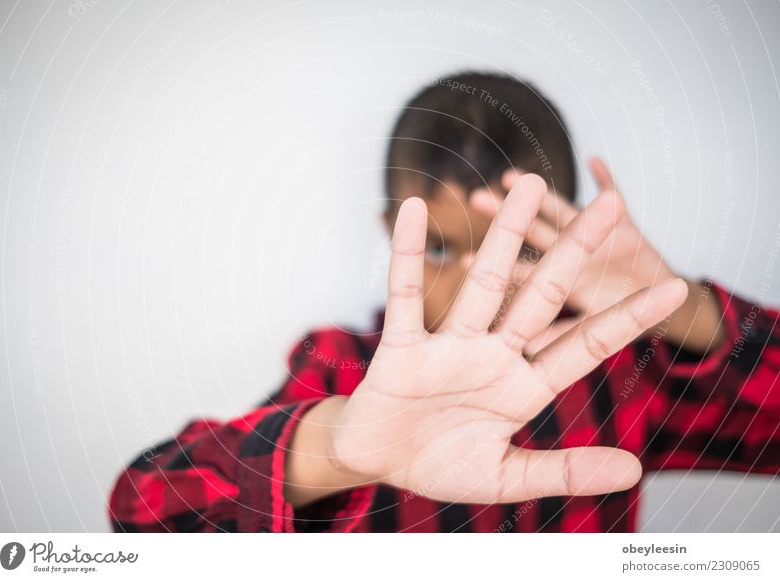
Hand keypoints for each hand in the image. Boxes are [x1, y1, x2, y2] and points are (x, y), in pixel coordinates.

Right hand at [327, 174, 687, 503]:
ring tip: (531, 183)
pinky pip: (405, 293)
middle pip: (542, 295)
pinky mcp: (403, 344)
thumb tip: (635, 471)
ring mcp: (450, 346)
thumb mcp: (507, 478)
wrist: (379, 461)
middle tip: (611, 206)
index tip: (673, 286)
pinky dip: (407, 253)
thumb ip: (566, 472)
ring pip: (483, 283)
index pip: (585, 345)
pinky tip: (415, 210)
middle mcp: (493, 355)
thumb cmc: (440, 466)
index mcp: (524, 387)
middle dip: (577, 251)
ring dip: (505, 234)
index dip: (629, 318)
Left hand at [471, 158, 721, 354]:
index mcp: (556, 296)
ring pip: (560, 213)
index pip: (518, 280)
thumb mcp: (593, 333)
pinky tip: (593, 159)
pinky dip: (606, 178)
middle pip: (530, 239)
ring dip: (540, 195)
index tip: (463, 263)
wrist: (672, 309)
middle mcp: (569, 262)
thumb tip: (528, 347)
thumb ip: (562, 335)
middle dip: (505, 219)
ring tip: (509, 175)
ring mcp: (595, 241)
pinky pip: (616, 195)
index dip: (493, 270)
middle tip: (475, 200)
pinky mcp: (626, 226)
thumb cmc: (627, 327)